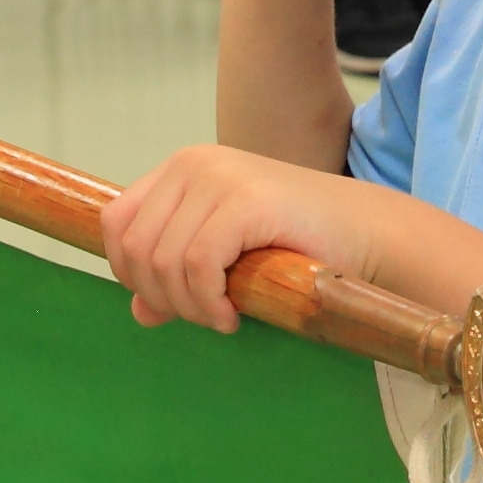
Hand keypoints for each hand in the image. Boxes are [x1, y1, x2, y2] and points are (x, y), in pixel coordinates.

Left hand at [102, 142, 352, 333]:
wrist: (366, 231)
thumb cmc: (298, 244)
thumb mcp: (226, 259)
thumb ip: (179, 279)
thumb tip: (139, 312)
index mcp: (180, 169)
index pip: (116, 222)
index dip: (128, 272)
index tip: (168, 302)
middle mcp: (192, 164)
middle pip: (136, 247)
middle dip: (162, 297)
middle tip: (204, 317)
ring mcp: (218, 177)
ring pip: (164, 260)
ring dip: (189, 306)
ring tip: (222, 318)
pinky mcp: (246, 200)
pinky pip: (198, 264)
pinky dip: (208, 302)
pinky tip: (232, 315)